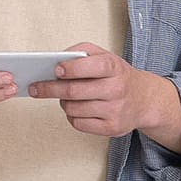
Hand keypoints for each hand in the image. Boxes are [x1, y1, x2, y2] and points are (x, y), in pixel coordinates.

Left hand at [29, 44, 165, 137]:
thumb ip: (81, 52)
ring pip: (73, 109)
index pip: (91, 66)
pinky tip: (78, 110)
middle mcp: (117, 89)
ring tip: (67, 98)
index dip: (70, 68)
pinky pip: (79, 124)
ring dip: (63, 103)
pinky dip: (72, 117)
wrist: (144, 100)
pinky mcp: (111, 128)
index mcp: (115, 68)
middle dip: (50, 89)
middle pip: (74, 91)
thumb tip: (57, 59)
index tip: (56, 70)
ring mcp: (115, 110)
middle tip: (36, 88)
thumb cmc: (118, 76)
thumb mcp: (106, 56)